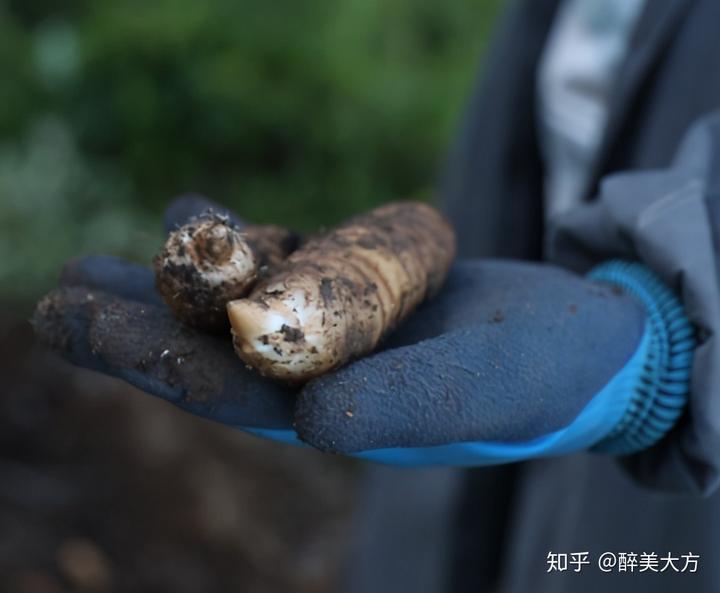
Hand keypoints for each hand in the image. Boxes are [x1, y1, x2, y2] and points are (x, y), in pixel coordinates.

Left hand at [33, 197, 694, 465]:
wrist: (581, 343)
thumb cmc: (542, 379)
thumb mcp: (479, 394)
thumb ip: (403, 412)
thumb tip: (316, 423)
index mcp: (337, 419)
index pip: (224, 393)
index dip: (144, 358)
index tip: (70, 323)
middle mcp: (323, 382)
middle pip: (212, 352)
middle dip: (134, 325)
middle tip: (56, 298)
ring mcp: (337, 337)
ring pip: (240, 306)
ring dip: (172, 282)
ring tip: (99, 263)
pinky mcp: (358, 297)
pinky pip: (284, 266)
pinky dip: (238, 242)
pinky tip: (194, 215)